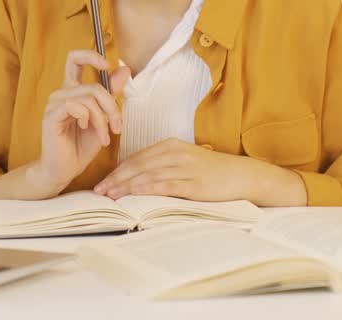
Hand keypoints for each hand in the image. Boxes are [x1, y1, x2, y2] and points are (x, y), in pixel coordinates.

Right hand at [33, 49, 130, 195]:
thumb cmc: (81, 146)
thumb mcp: (103, 119)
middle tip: (117, 127)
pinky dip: (89, 119)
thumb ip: (111, 94)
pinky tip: (86, 130)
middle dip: (112, 107)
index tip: (106, 64)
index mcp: (72, 91)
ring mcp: (54, 104)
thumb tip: (124, 69)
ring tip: (104, 137)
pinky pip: (77, 107)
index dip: (90, 55)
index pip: (75, 60)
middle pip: (94, 86)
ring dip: (103, 119)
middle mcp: (61, 94)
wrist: (64, 170)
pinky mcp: (51, 116)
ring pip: (89, 98)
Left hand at [93, 139, 306, 205]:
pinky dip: (145, 188)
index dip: (117, 170)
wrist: (244, 176)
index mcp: (170, 145)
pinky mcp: (192, 181)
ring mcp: (184, 166)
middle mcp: (174, 153)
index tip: (102, 182)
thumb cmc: (214, 173)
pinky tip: (132, 193)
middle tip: (98, 191)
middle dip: (115, 179)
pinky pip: (164, 184)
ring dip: (125, 185)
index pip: (136, 158)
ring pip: (146, 174)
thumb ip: (164, 166)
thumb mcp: (186, 162)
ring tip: (109, 196)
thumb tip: (139, 179)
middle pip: (137, 165)